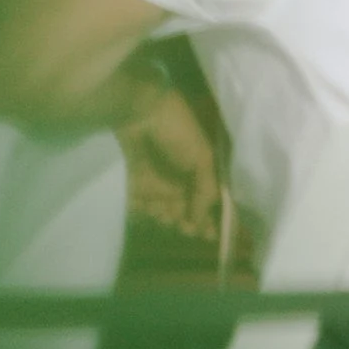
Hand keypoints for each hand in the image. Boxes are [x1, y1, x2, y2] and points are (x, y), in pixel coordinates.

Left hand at [117, 87, 222, 241]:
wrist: (139, 113)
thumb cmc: (178, 131)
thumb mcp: (202, 158)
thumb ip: (205, 192)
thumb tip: (202, 222)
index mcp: (201, 169)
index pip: (210, 198)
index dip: (213, 216)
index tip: (213, 235)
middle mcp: (181, 177)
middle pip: (187, 208)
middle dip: (189, 221)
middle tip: (189, 230)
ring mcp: (157, 181)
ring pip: (164, 210)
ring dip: (167, 218)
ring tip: (167, 216)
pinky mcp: (134, 184)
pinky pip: (140, 205)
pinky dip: (143, 212)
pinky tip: (148, 212)